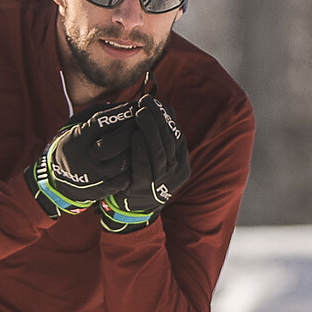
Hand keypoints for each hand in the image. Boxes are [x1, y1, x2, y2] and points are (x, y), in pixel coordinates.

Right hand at [30, 100, 136, 216]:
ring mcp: (94, 178)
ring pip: (124, 161)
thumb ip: (102, 113)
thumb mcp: (80, 123)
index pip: (99, 123)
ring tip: (143, 137)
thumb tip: (131, 106)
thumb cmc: (76, 142)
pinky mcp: (104, 190)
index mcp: (74, 141)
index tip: (134, 105)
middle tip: (142, 121)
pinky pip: (127, 177)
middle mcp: (82, 161)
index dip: (120, 113)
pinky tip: (138, 155)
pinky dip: (135, 164)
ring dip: (136, 147)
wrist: (61, 178)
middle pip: (113, 143)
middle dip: (131, 130)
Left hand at [100, 96, 189, 232]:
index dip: (165, 118)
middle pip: (169, 141)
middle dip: (157, 118)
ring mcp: (159, 182)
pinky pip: (143, 166)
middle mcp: (174, 174)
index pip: (176, 136)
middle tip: (145, 101)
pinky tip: (133, 133)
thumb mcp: (156, 157)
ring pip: (159, 152)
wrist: (130, 210)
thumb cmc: (143, 176)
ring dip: (149, 129)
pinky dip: (139, 148)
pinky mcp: (142, 188)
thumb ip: (162, 137)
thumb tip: (168, 109)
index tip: (153, 101)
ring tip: (139, 112)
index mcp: (181, 165)